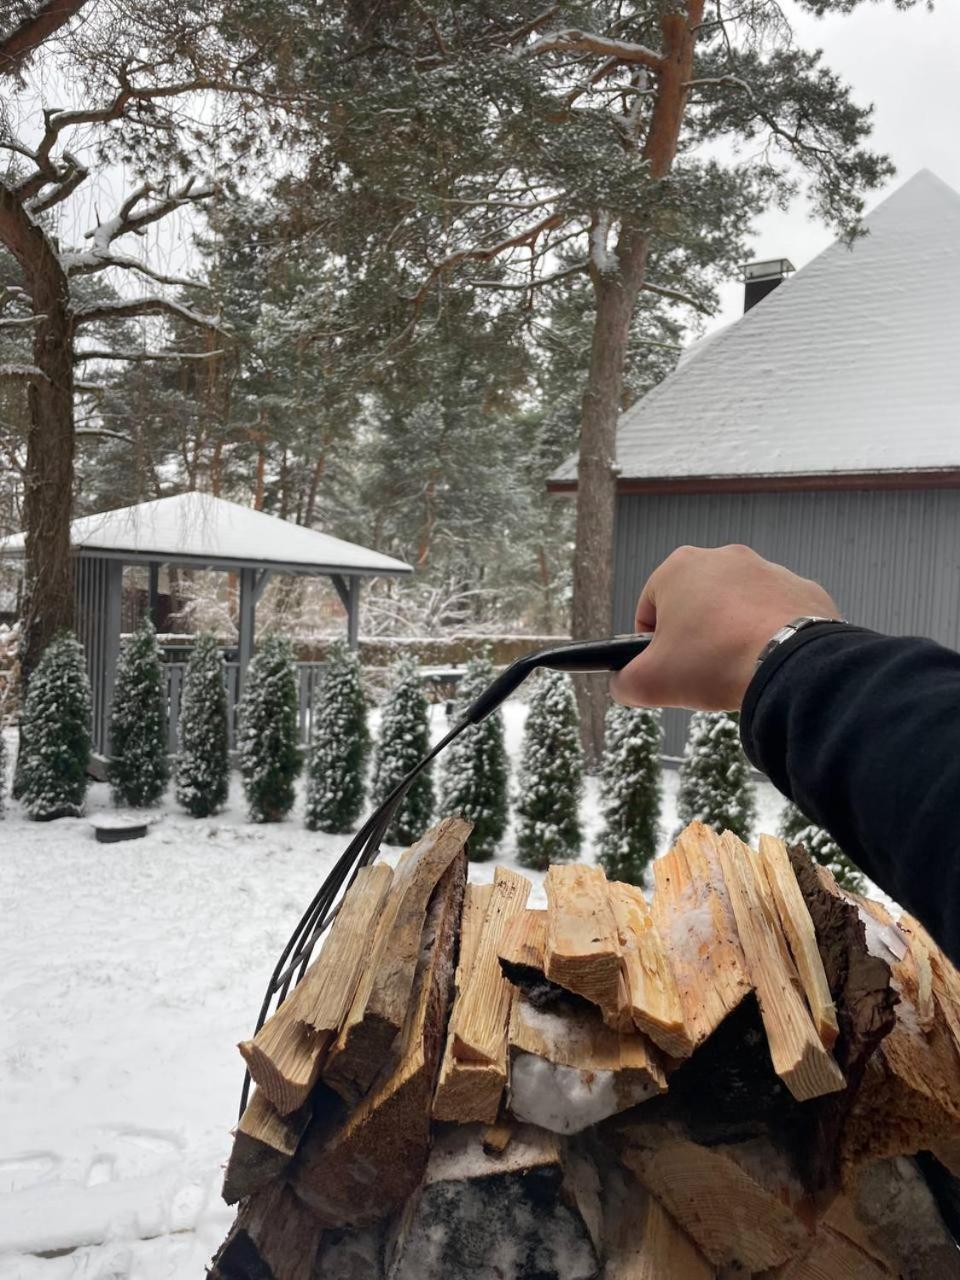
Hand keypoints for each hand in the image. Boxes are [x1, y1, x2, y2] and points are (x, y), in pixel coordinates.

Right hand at [610, 544, 840, 710]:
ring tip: (736, 669)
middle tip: (700, 671)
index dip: (651, 644)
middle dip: (694, 637)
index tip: (666, 667)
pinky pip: (775, 615)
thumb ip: (624, 682)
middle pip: (695, 605)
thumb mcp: (649, 683)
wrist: (790, 665)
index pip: (649, 608)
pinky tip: (768, 661)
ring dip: (731, 635)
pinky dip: (768, 636)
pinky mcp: (802, 589)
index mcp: (679, 567)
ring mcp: (767, 570)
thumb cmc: (715, 662)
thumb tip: (623, 684)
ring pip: (736, 609)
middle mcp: (723, 558)